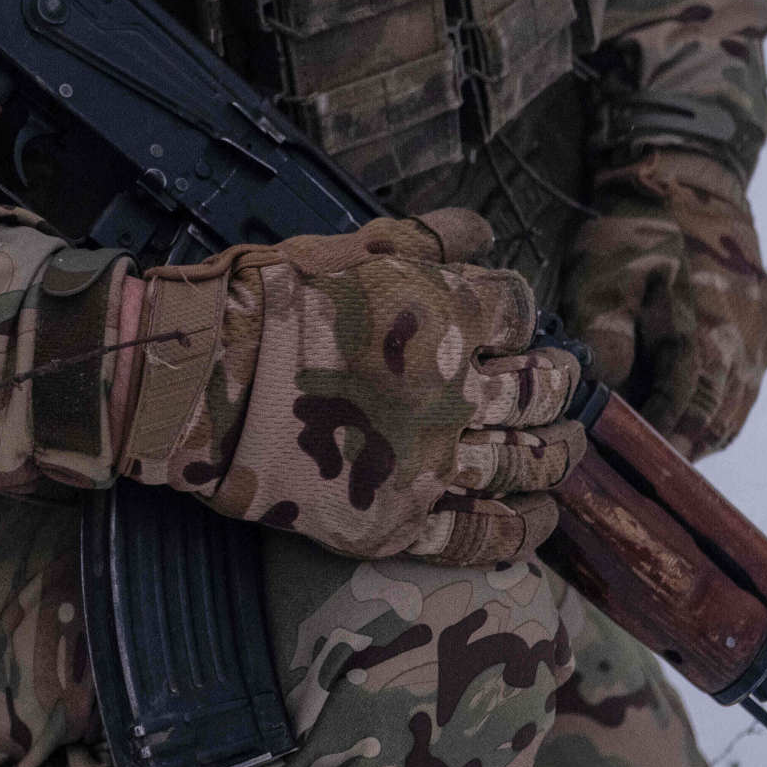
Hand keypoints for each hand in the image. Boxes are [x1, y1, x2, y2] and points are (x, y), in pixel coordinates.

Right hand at [102, 208, 582, 563]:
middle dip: (559, 384)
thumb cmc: (265, 301)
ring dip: (558, 455)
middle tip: (569, 382)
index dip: (526, 315)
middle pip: (536, 390)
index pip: (517, 311)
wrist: (195, 381)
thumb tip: (485, 231)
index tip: (523, 322)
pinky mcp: (396, 521)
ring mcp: (426, 462)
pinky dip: (522, 530)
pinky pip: (481, 536)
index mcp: (439, 315)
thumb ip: (427, 235)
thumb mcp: (351, 245)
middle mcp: (448, 391)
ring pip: (523, 463)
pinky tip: (542, 520)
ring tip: (570, 446)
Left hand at [562, 152, 766, 458]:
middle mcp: (745, 339)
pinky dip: (723, 403)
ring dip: (705, 429)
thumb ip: (605, 337)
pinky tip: (693, 409)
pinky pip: (749, 382)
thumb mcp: (604, 275)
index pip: (686, 409)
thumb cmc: (637, 229)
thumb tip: (605, 397)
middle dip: (683, 445)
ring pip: (738, 405)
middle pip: (718, 417)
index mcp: (706, 330)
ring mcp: (763, 332)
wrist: (691, 177)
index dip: (660, 441)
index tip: (631, 461)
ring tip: (668, 446)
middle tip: (647, 467)